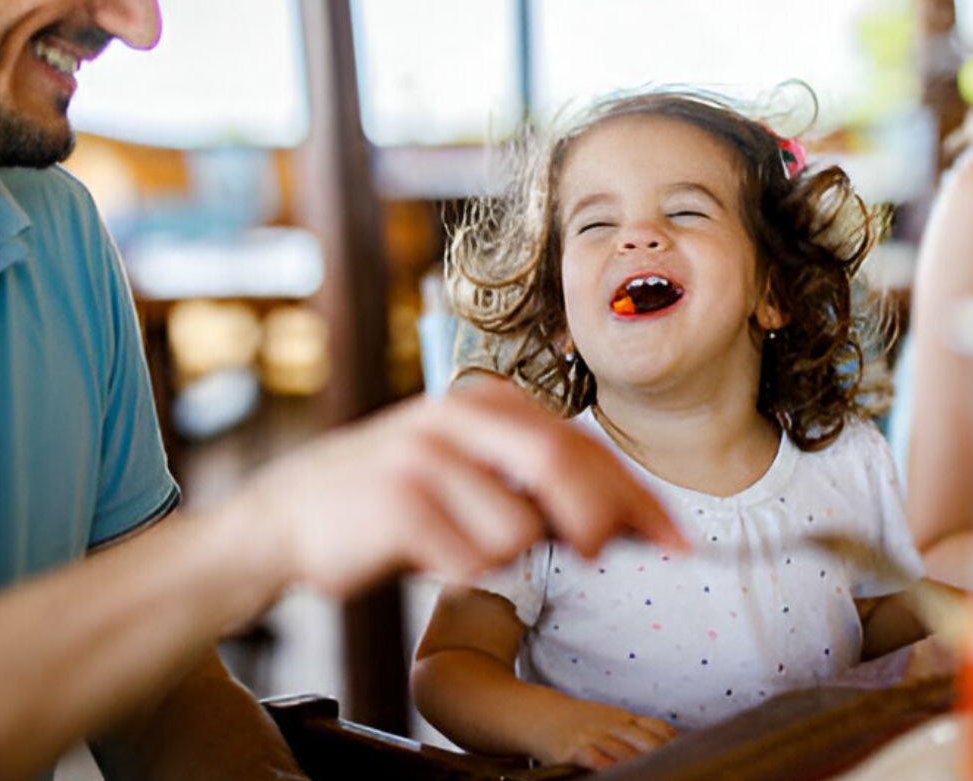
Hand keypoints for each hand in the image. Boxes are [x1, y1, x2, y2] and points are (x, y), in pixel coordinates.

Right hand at [234, 379, 684, 595]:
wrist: (291, 514)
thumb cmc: (403, 500)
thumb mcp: (478, 479)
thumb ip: (547, 493)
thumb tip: (636, 523)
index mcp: (488, 403)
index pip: (585, 449)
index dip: (639, 499)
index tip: (680, 544)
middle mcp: (457, 417)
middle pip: (562, 468)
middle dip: (597, 521)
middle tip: (596, 557)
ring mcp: (423, 455)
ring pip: (516, 528)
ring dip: (504, 555)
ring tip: (459, 544)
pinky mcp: (395, 502)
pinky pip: (468, 559)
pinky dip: (461, 570)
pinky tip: (426, 554)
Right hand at [534, 697, 676, 768]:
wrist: (538, 714)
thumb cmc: (578, 722)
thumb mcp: (609, 719)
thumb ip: (636, 731)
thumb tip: (670, 742)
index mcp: (624, 718)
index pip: (658, 729)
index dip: (675, 745)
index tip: (693, 758)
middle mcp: (612, 725)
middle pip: (646, 741)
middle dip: (664, 758)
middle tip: (679, 771)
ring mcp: (593, 736)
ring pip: (625, 752)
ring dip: (641, 765)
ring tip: (656, 775)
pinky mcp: (575, 750)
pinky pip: (596, 760)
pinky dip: (609, 768)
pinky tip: (617, 775)